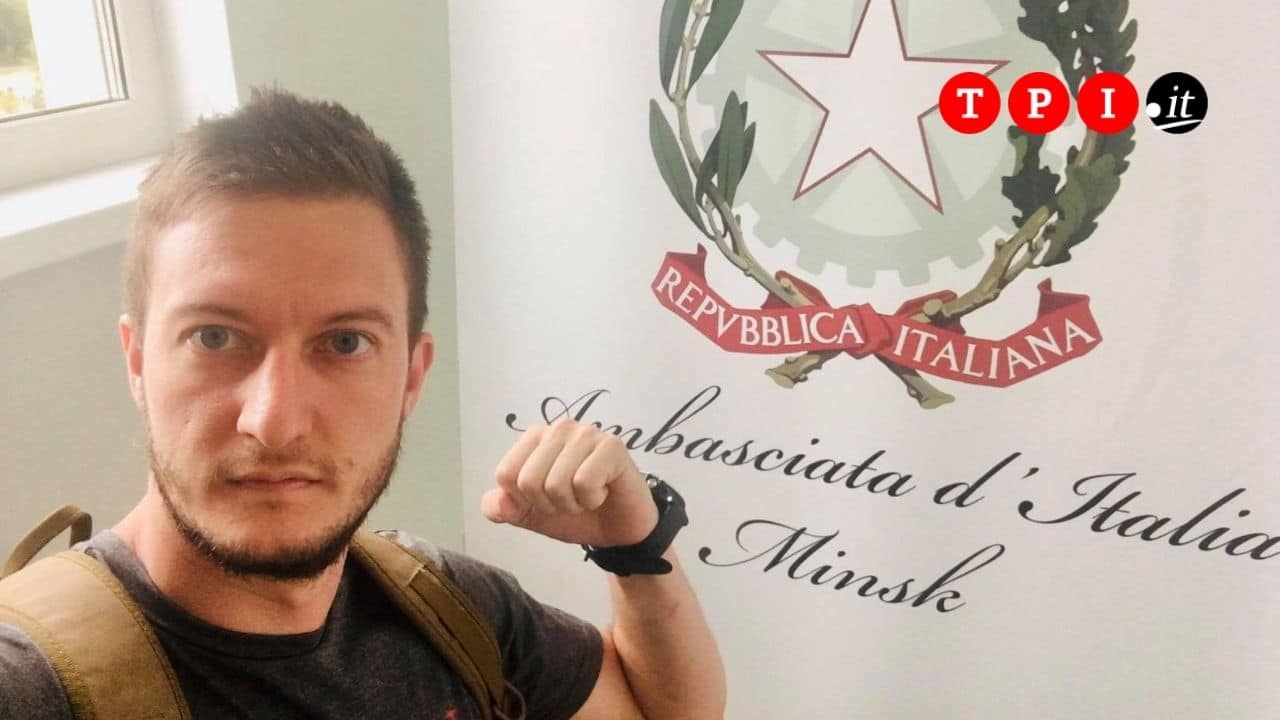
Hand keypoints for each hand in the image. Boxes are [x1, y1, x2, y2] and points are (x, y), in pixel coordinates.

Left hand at [481, 418, 659, 547]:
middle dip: (550, 505)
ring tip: (588, 496)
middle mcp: (559, 428)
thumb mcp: (531, 515)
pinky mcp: (611, 445)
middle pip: (528, 481)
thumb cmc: (578, 514)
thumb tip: (494, 503)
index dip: (524, 500)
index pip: (505, 474)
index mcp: (535, 438)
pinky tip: (604, 491)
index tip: (548, 500)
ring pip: (556, 483)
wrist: (619, 530)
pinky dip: (592, 499)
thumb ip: (504, 508)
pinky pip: (584, 482)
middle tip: (572, 500)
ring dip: (573, 503)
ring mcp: (586, 433)